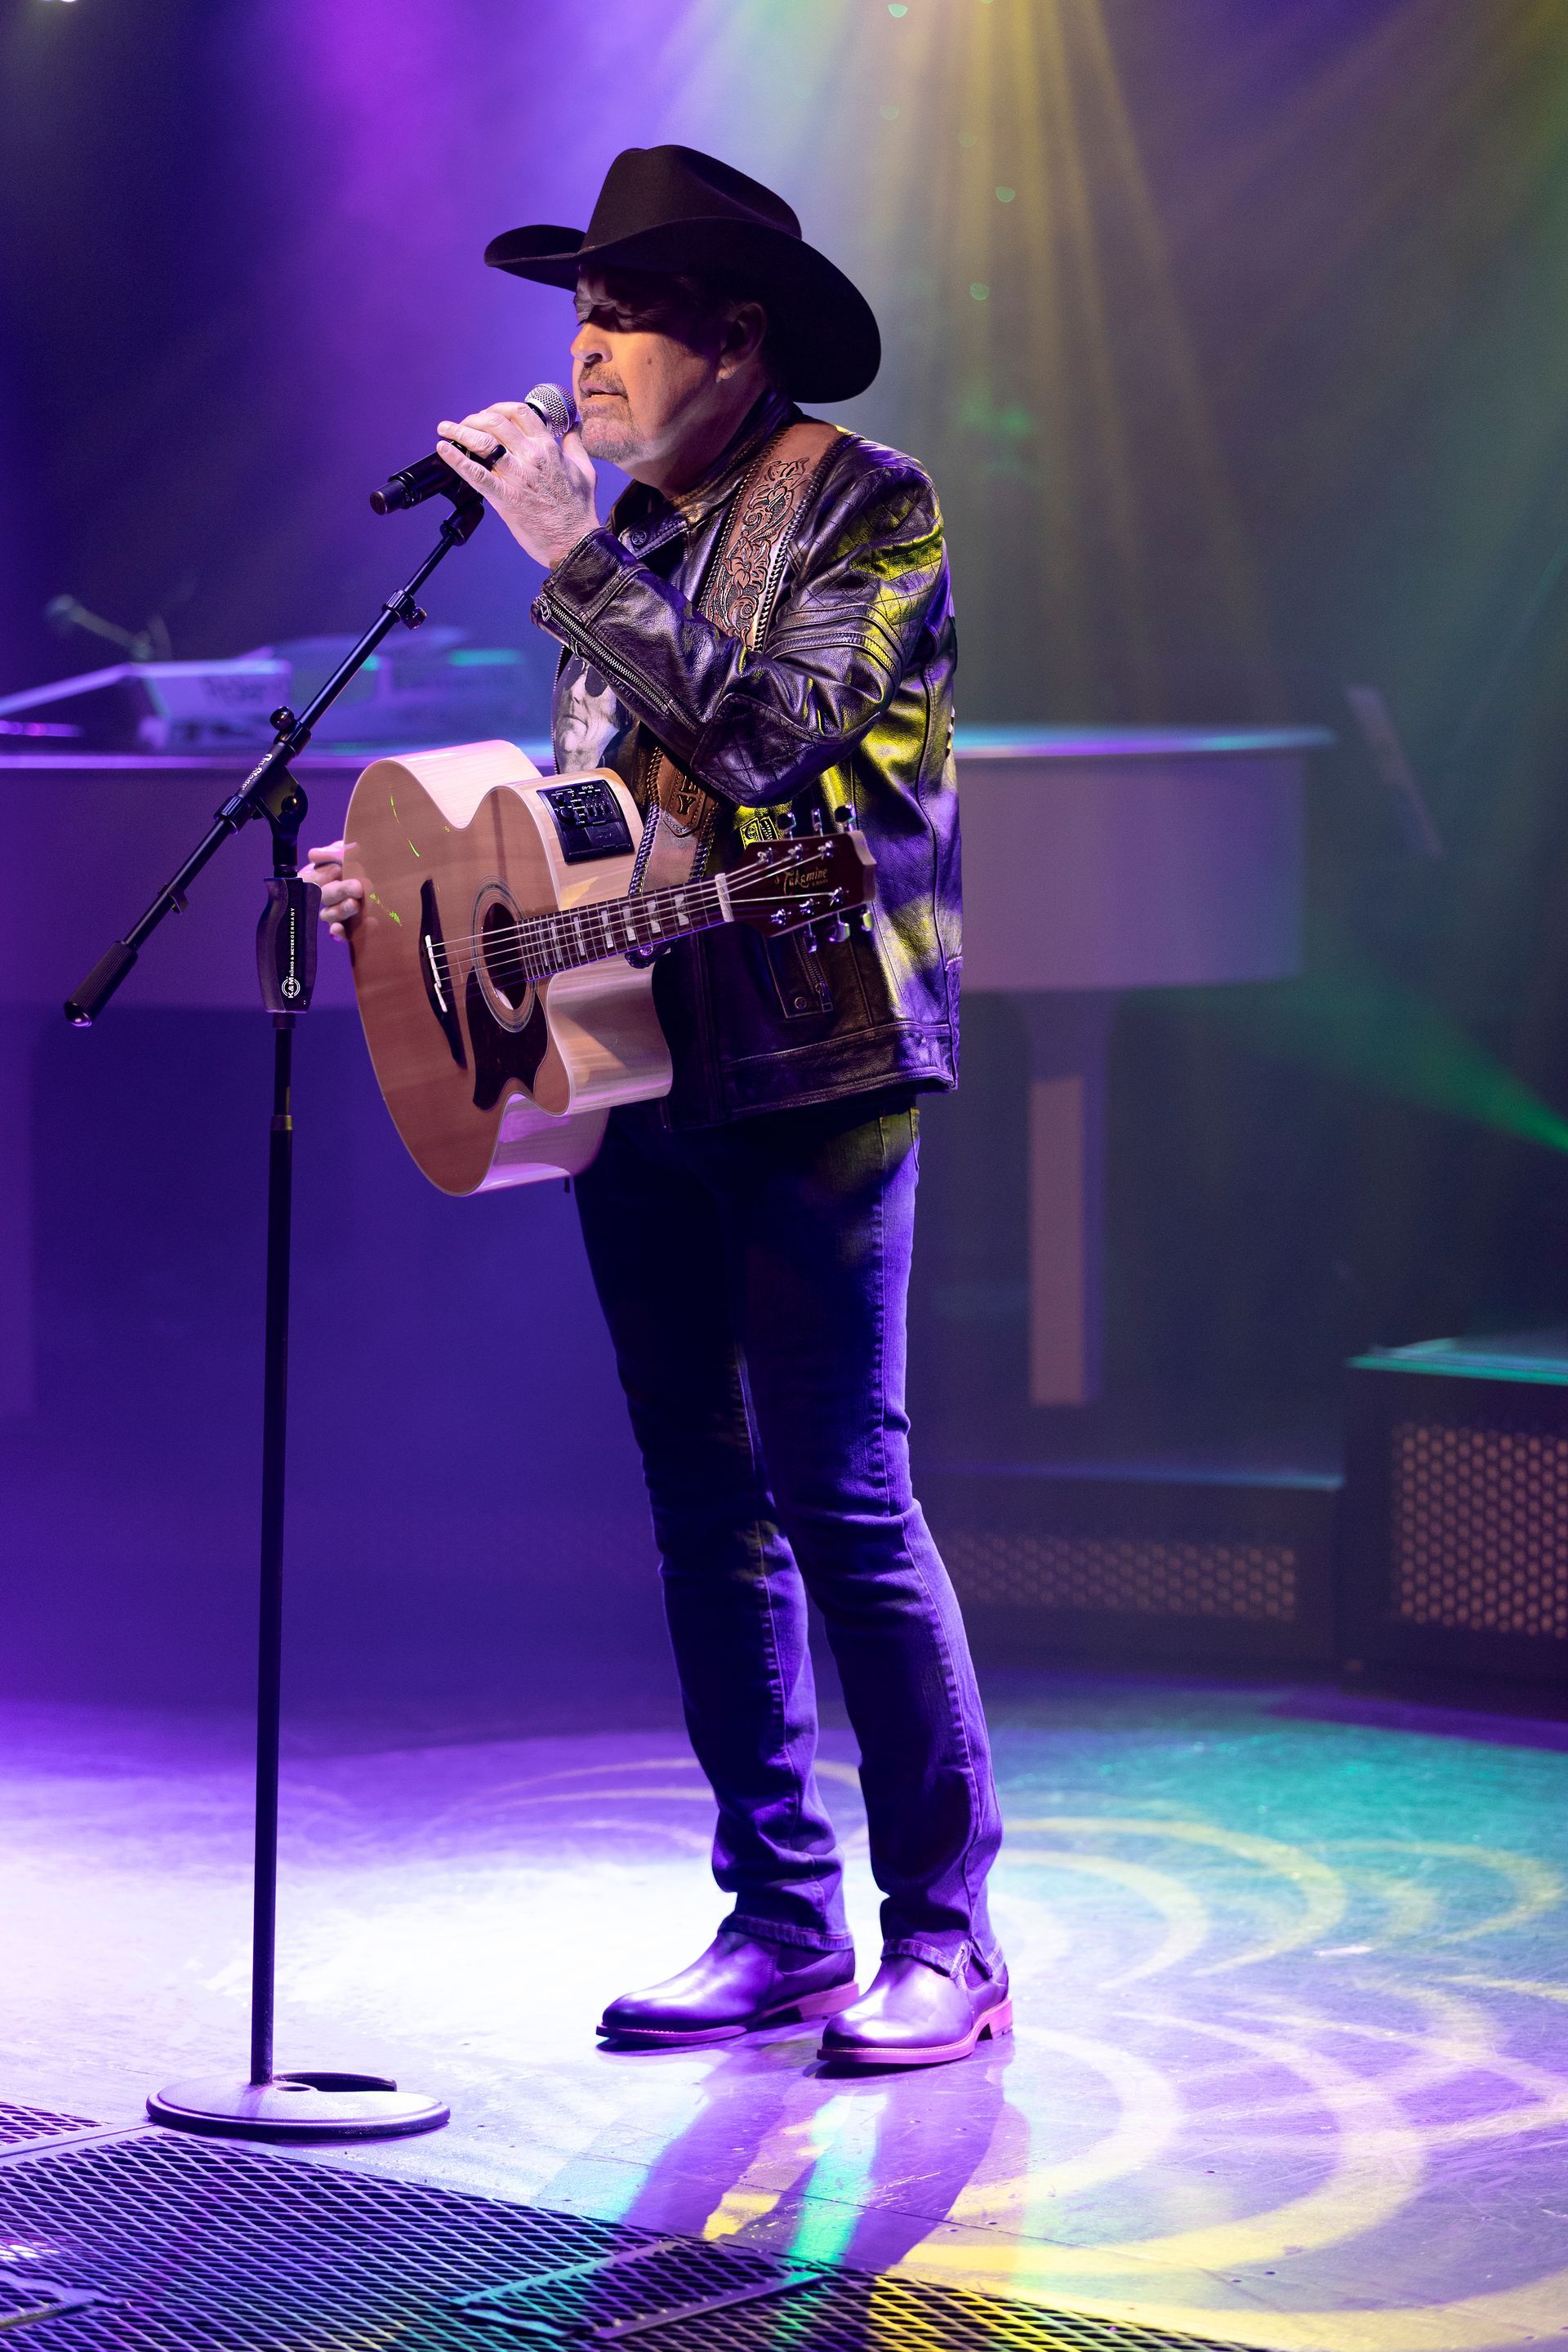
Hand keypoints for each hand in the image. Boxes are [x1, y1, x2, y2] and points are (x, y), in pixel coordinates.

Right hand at [301, 840, 362, 940]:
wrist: (381, 871)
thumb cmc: (359, 859)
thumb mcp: (347, 851)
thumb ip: (333, 852)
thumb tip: (313, 855)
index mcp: (321, 875)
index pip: (311, 878)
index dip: (320, 876)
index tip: (337, 869)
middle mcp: (327, 895)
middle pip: (326, 896)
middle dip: (340, 891)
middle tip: (357, 888)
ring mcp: (336, 912)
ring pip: (329, 915)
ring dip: (342, 910)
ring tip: (356, 905)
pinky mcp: (347, 927)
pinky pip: (341, 933)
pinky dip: (342, 933)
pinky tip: (351, 928)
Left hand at [436, 401, 598, 568]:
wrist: (575, 543)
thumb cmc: (580, 510)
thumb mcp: (585, 470)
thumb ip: (575, 445)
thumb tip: (572, 428)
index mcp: (548, 447)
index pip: (519, 412)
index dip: (499, 408)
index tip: (489, 414)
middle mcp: (530, 456)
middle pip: (496, 422)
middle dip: (475, 418)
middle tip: (465, 424)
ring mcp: (516, 476)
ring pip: (483, 442)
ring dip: (460, 431)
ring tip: (446, 429)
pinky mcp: (504, 497)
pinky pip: (476, 474)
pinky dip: (456, 460)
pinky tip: (443, 449)